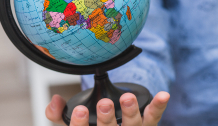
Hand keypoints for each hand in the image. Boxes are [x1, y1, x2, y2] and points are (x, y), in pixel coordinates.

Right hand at [46, 92, 169, 125]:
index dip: (79, 125)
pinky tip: (163, 95)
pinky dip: (158, 106)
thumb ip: (58, 113)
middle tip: (104, 104)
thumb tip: (55, 101)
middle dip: (107, 119)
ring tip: (127, 98)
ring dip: (131, 112)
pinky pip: (153, 117)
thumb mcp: (71, 123)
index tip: (79, 110)